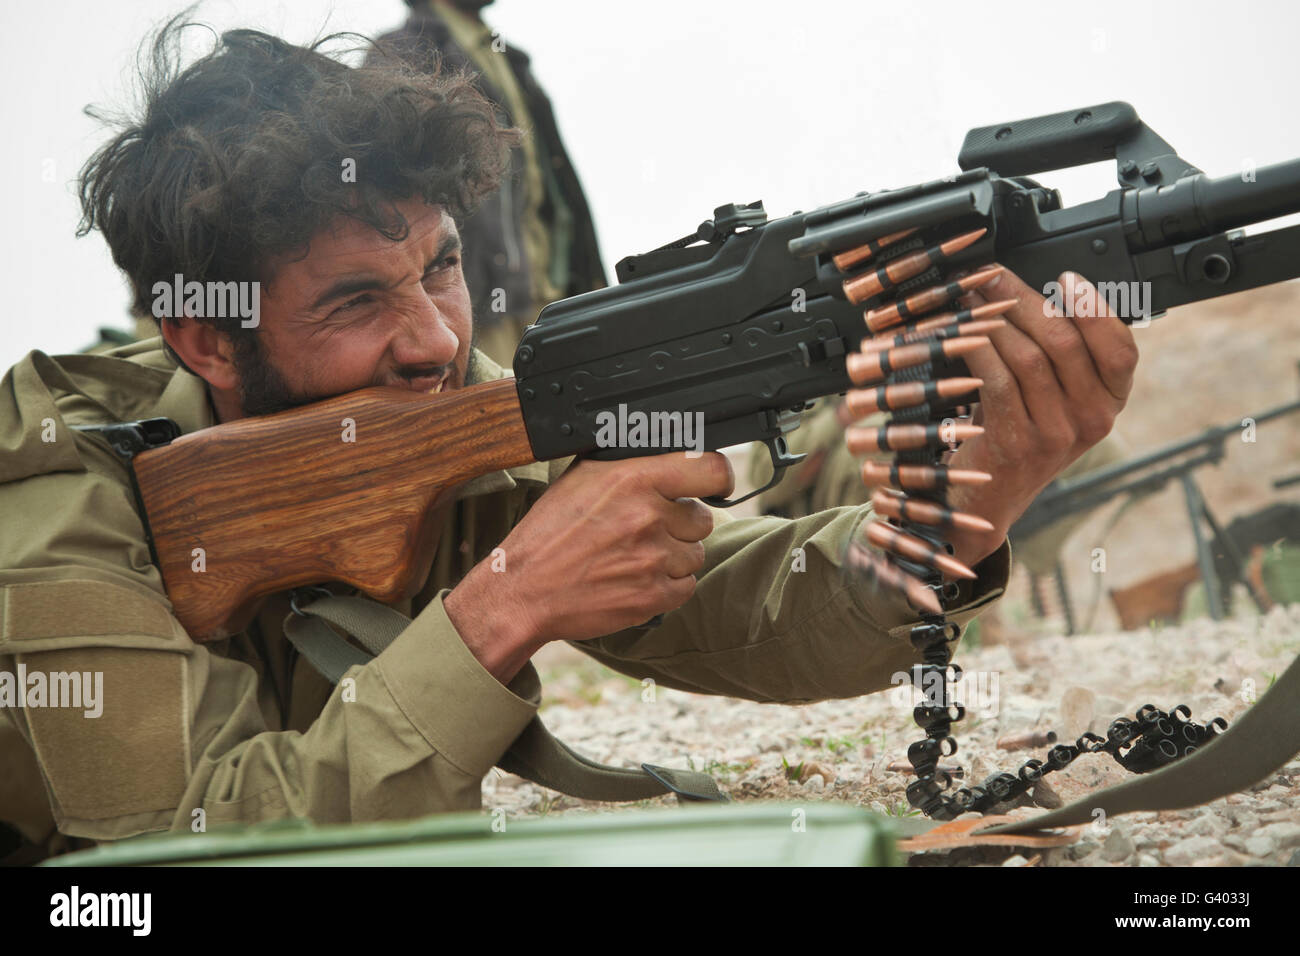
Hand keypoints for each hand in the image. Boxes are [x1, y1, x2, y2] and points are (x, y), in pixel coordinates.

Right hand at [444, 452, 732, 681]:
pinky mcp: (653, 596)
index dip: (717, 478)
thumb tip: (668, 451)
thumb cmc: (549, 533)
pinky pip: (686, 585)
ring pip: (695, 554)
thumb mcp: (582, 478)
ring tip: (635, 555)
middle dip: (680, 523)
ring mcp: (653, 559)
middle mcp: (648, 516)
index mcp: (632, 478)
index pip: (711, 468)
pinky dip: (667, 585)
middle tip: (646, 529)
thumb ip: (630, 465)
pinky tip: (637, 578)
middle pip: (703, 518)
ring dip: (673, 556)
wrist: (524, 589)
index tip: (712, 484)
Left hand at [942, 268, 1138, 568]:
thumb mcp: (1050, 393)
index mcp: (1110, 402)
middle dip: (1026, 300)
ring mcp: (1055, 435)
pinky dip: (978, 349)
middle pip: (1066, 342)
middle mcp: (1092, 421)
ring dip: (995, 319)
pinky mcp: (1016, 443)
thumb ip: (1056, 350)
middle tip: (993, 276)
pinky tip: (961, 332)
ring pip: (1029, 357)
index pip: (1121, 348)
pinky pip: (997, 381)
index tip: (1066, 276)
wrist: (985, 495)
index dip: (1095, 307)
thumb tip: (1026, 285)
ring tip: (971, 298)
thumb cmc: (1015, 430)